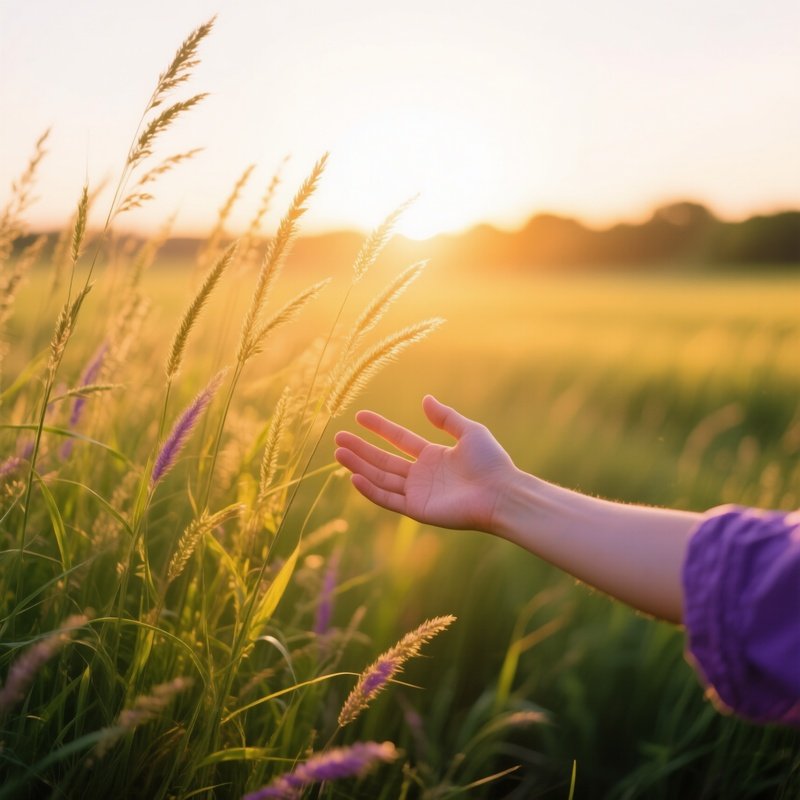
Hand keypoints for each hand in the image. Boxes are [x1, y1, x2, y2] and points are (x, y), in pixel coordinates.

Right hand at [334, 395, 515, 531]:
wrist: (501, 493)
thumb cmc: (491, 462)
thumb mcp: (469, 431)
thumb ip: (446, 417)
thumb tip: (425, 399)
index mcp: (433, 456)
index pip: (398, 440)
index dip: (379, 428)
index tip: (359, 416)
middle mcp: (421, 474)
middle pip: (383, 460)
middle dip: (361, 449)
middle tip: (338, 437)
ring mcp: (418, 493)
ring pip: (381, 478)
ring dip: (360, 466)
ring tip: (338, 453)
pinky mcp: (418, 510)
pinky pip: (388, 499)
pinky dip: (370, 490)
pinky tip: (354, 477)